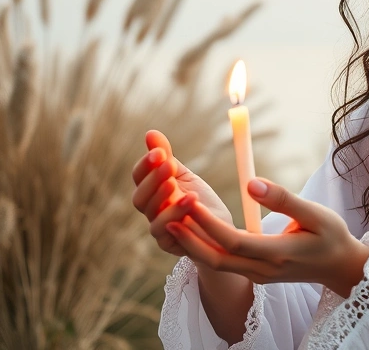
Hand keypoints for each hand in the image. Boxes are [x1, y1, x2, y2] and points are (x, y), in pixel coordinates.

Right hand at [132, 130, 232, 256]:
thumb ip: (167, 157)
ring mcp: (158, 227)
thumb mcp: (185, 176)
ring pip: (150, 213)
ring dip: (162, 196)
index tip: (159, 151)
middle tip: (168, 164)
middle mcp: (150, 209)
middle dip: (153, 179)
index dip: (146, 164)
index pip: (139, 176)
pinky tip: (190, 201)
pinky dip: (176, 215)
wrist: (221, 229)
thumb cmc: (201, 201)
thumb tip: (150, 133)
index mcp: (152, 191)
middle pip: (140, 196)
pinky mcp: (168, 243)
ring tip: (175, 184)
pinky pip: (165, 230)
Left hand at [166, 178, 368, 297]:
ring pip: (217, 263)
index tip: (190, 201)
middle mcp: (263, 270)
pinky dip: (206, 247)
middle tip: (168, 213)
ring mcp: (258, 275)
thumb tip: (251, 183)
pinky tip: (195, 229)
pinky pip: (224, 262)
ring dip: (193, 243)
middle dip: (190, 237)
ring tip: (174, 218)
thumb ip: (283, 198)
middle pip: (216, 258)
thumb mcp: (314, 213)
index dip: (209, 223)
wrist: (341, 267)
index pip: (233, 241)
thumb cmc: (332, 236)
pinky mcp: (256, 273)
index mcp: (277, 255)